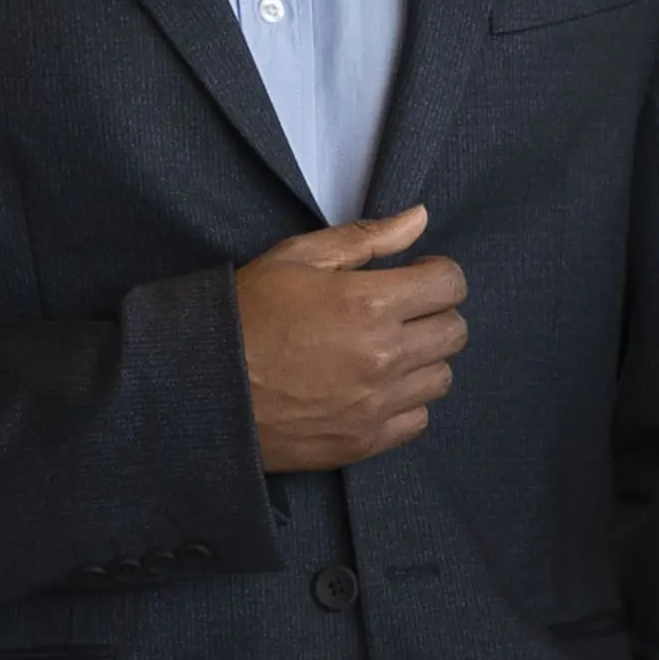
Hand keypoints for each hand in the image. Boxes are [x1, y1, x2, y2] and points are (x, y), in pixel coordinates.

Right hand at [242, 208, 465, 469]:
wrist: (204, 386)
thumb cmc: (246, 315)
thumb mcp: (297, 258)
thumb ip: (366, 238)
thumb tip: (420, 218)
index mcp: (369, 303)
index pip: (450, 285)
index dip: (437, 274)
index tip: (417, 276)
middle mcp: (382, 356)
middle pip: (454, 331)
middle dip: (435, 313)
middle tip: (403, 311)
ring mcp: (376, 404)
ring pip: (441, 377)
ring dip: (424, 359)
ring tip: (388, 349)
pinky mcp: (364, 441)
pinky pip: (418, 420)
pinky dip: (407, 402)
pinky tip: (377, 387)